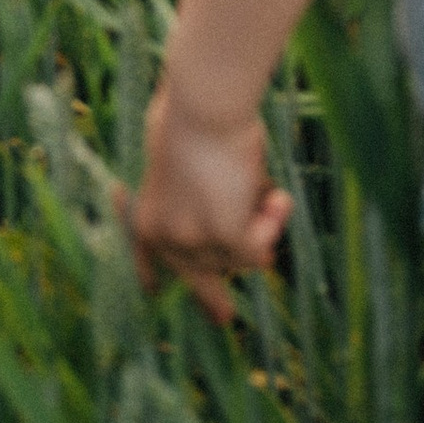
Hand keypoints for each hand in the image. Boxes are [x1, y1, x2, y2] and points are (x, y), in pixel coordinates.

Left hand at [121, 80, 291, 318]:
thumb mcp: (184, 165)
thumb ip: (197, 201)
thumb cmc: (195, 118)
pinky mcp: (226, 234)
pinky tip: (277, 196)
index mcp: (146, 214)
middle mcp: (167, 236)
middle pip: (207, 268)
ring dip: (261, 226)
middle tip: (225, 317)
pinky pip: (260, 245)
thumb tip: (239, 240)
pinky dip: (274, 221)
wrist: (205, 105)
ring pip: (241, 255)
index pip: (145, 258)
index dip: (152, 277)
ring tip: (268, 192)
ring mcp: (195, 239)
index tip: (153, 294)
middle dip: (218, 287)